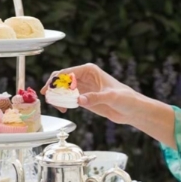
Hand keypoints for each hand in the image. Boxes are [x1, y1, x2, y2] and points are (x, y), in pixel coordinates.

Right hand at [41, 63, 176, 147]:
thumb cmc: (127, 99)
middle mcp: (84, 77)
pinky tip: (63, 110)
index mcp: (89, 70)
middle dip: (52, 87)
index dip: (55, 80)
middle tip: (47, 98)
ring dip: (56, 97)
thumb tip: (79, 100)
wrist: (132, 111)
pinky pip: (67, 99)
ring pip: (62, 90)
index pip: (66, 72)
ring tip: (56, 107)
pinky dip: (62, 103)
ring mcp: (82, 88)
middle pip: (61, 80)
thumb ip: (95, 98)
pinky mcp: (83, 98)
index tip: (49, 90)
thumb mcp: (111, 97)